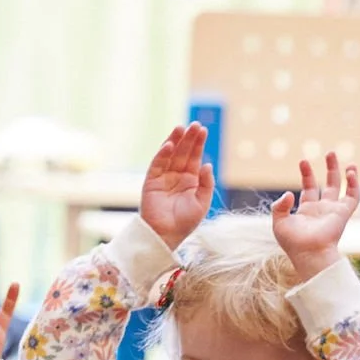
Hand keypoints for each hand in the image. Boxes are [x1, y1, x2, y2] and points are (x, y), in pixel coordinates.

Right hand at [140, 122, 214, 250]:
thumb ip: (206, 183)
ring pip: (170, 155)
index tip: (203, 130)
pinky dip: (162, 155)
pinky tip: (169, 145)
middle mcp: (176, 176)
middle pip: (183, 153)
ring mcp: (163, 178)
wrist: (165, 235)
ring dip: (175, 141)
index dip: (198, 144)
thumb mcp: (202, 202)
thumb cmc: (184, 222)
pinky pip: (157, 165)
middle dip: (188, 138)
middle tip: (194, 124)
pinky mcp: (151, 182)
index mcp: (190, 181)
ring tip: (181, 128)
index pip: (194, 158)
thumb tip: (207, 164)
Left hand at [272, 153, 359, 280]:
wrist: (309, 252)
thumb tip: (289, 193)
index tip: (303, 161)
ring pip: (342, 189)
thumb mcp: (279, 222)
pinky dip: (354, 185)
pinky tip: (350, 172)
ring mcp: (334, 211)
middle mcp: (322, 209)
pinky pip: (353, 197)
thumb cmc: (293, 241)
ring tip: (346, 161)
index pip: (309, 188)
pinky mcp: (344, 213)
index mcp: (306, 211)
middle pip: (328, 185)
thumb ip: (280, 206)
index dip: (307, 174)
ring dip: (344, 174)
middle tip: (330, 153)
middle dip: (330, 169)